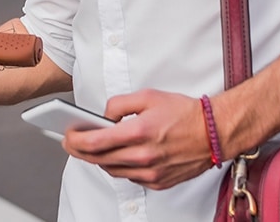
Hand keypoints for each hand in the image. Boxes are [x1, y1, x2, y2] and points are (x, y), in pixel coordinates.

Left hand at [61, 89, 211, 189]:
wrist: (213, 133)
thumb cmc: (183, 112)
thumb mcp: (147, 96)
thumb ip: (119, 104)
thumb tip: (103, 116)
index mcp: (138, 132)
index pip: (95, 142)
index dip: (75, 140)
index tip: (66, 135)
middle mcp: (143, 157)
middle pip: (99, 160)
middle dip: (79, 151)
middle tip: (70, 142)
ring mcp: (150, 174)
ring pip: (113, 171)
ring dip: (98, 160)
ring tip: (89, 148)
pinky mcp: (158, 183)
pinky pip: (129, 177)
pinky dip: (118, 167)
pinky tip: (115, 155)